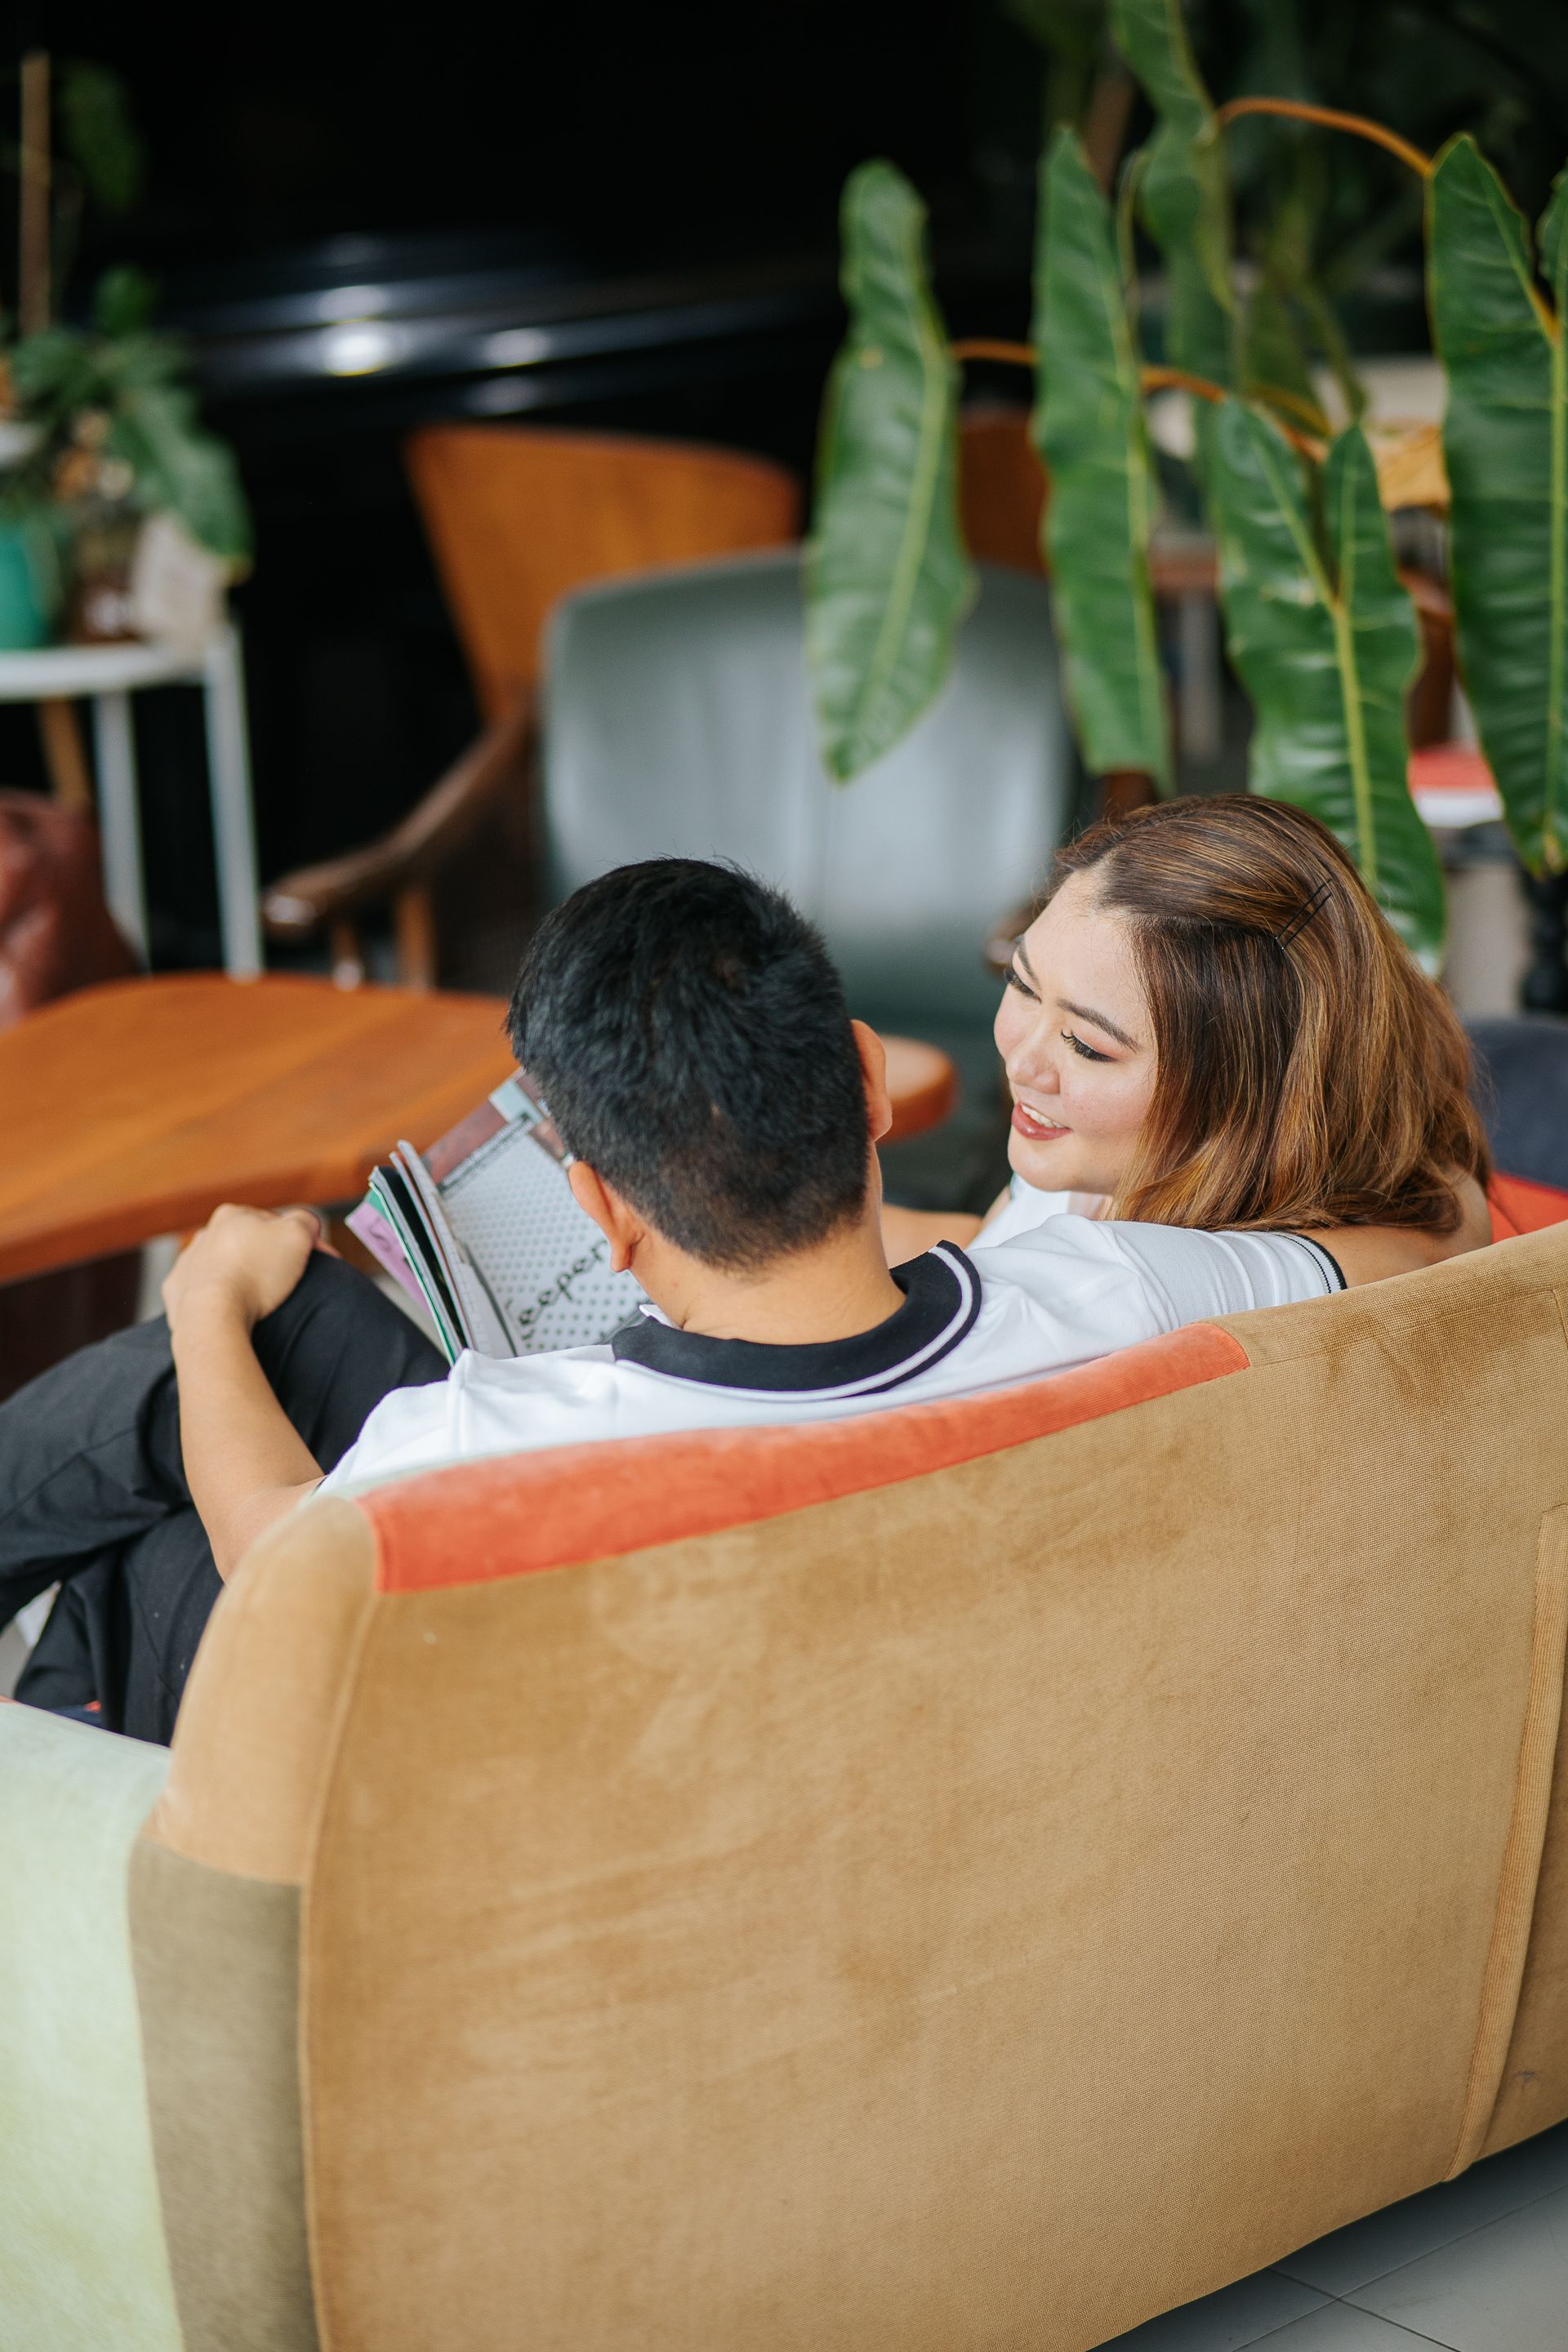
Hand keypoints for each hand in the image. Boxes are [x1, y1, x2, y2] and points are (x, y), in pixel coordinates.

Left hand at [163, 1204, 323, 1335]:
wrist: (213, 1315)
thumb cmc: (256, 1274)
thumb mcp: (298, 1235)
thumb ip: (306, 1221)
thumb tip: (307, 1224)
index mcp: (232, 1215)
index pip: (274, 1223)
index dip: (298, 1242)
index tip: (316, 1263)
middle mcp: (205, 1234)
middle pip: (246, 1245)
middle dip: (267, 1259)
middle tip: (287, 1282)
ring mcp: (187, 1263)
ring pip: (223, 1267)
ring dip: (241, 1278)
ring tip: (261, 1300)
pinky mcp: (177, 1292)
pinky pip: (203, 1293)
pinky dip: (219, 1299)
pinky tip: (234, 1310)